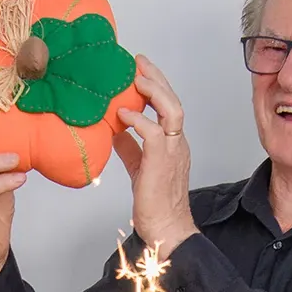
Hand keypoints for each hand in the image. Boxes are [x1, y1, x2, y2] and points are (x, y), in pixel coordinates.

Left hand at [113, 56, 196, 255]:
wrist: (167, 229)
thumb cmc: (155, 203)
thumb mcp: (140, 166)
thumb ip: (130, 146)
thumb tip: (114, 128)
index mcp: (173, 143)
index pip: (168, 106)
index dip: (156, 85)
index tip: (140, 70)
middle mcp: (176, 143)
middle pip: (173, 100)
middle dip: (156, 78)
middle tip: (138, 62)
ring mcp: (172, 151)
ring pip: (172, 109)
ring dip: (154, 91)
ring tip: (137, 79)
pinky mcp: (162, 161)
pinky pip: (154, 132)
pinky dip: (138, 119)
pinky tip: (122, 113)